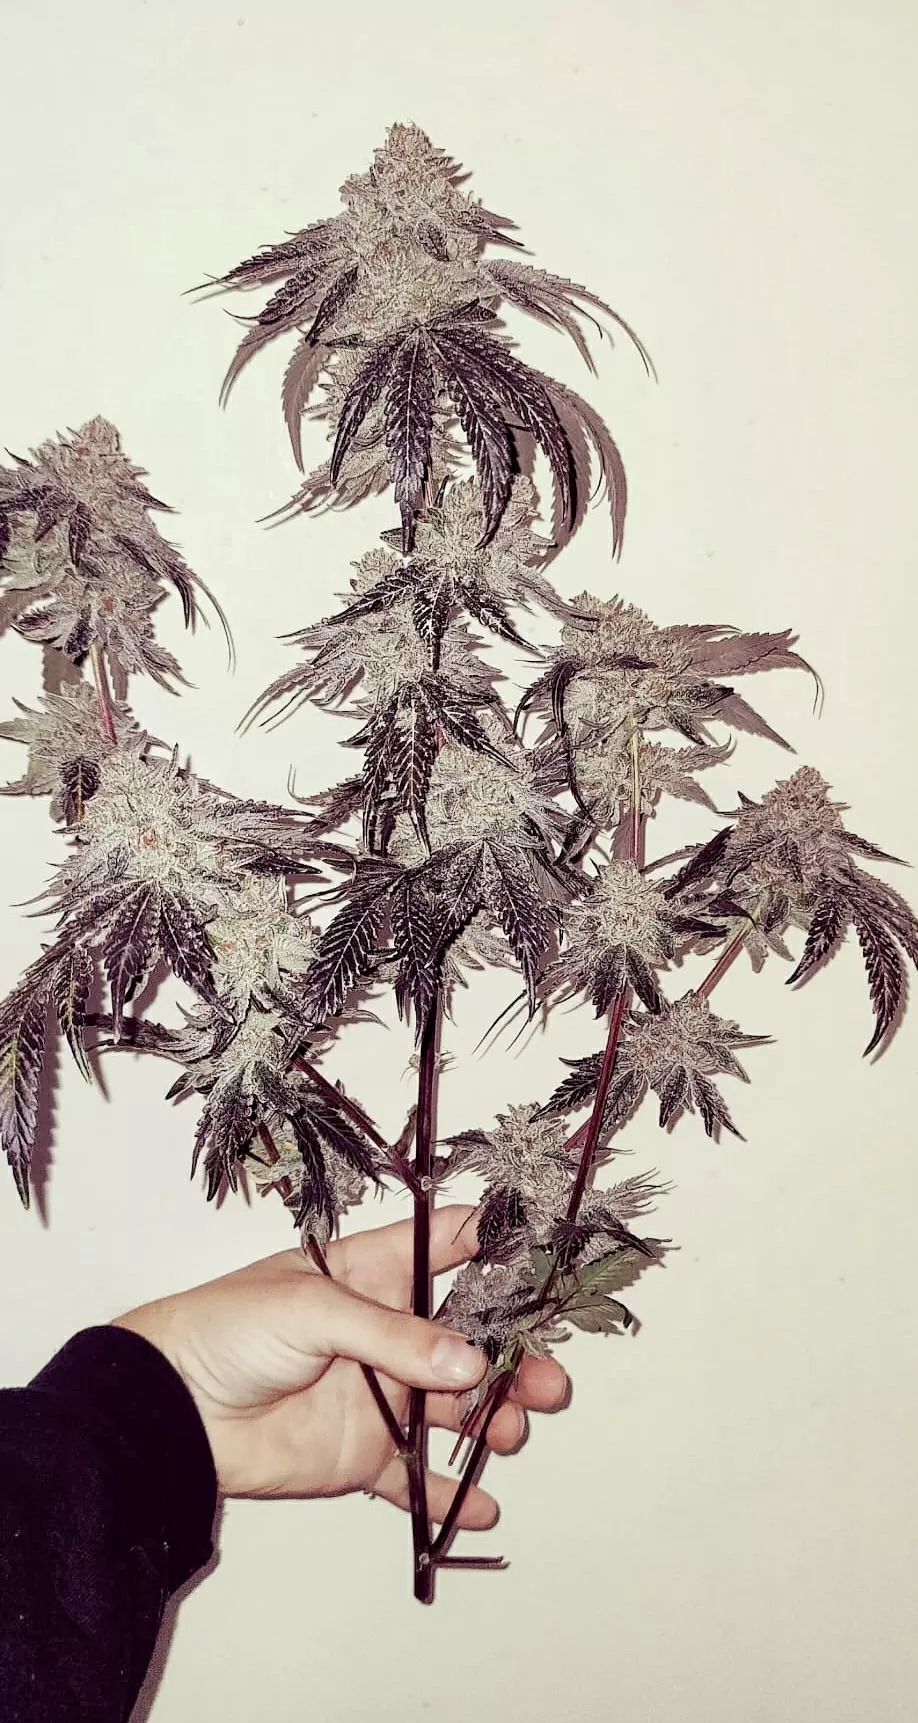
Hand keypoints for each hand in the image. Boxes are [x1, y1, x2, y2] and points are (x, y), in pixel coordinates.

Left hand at [113, 1205, 567, 1531]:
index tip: (545, 1254)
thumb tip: (469, 1360)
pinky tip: (484, 1506)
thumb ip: (393, 1338)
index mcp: (374, 1274)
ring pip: (457, 1407)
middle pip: (471, 1337)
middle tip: (548, 1380)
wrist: (171, 1410)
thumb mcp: (312, 1310)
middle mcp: (387, 1333)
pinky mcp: (364, 1453)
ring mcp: (380, 1395)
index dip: (496, 1243)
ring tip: (510, 1435)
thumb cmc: (229, 1330)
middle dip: (515, 1356)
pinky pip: (418, 1478)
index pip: (447, 1244)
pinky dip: (454, 1493)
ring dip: (494, 1419)